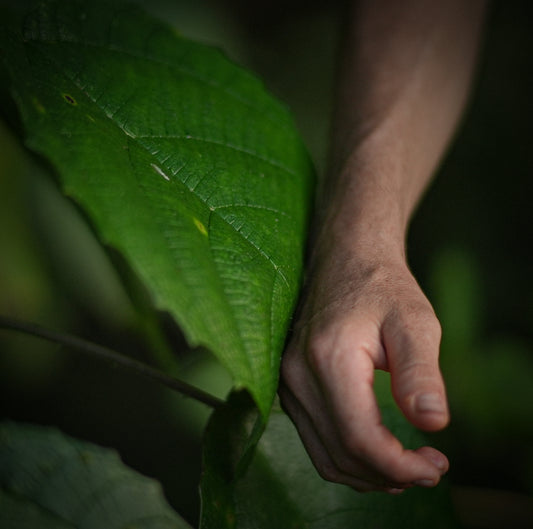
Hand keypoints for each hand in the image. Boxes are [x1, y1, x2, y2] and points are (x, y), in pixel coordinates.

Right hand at [279, 244, 449, 492]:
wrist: (344, 261)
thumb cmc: (383, 288)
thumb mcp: (415, 322)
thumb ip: (420, 373)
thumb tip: (433, 424)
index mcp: (329, 357)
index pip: (359, 437)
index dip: (399, 466)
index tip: (435, 466)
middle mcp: (298, 375)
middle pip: (341, 454)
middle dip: (389, 474)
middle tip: (430, 468)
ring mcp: (287, 382)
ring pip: (324, 455)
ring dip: (368, 474)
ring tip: (407, 468)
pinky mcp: (288, 386)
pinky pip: (314, 440)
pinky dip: (347, 458)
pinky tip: (376, 453)